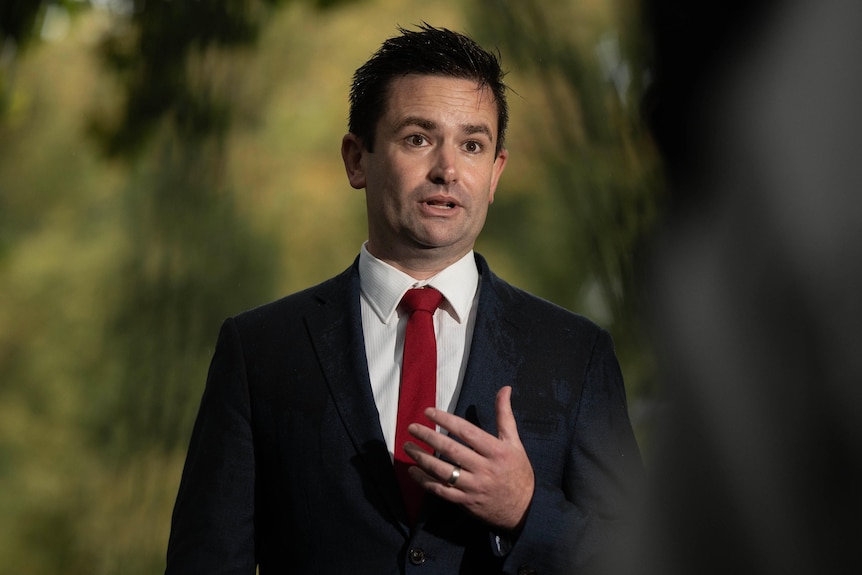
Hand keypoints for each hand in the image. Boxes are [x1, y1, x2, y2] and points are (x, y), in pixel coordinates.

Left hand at [404, 386, 534, 530]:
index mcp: (496, 451)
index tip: (428, 412)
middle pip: (451, 450)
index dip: (446, 420)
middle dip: (428, 437)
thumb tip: (505, 389)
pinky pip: (441, 491)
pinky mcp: (466, 502)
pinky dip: (425, 481)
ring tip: (407, 447)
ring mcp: (474, 487)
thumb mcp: (515, 442)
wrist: (526, 509)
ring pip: (443, 471)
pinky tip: (413, 471)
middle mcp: (484, 468)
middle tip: (412, 427)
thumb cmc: (518, 472)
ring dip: (422, 459)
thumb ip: (505, 415)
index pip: (466, 432)